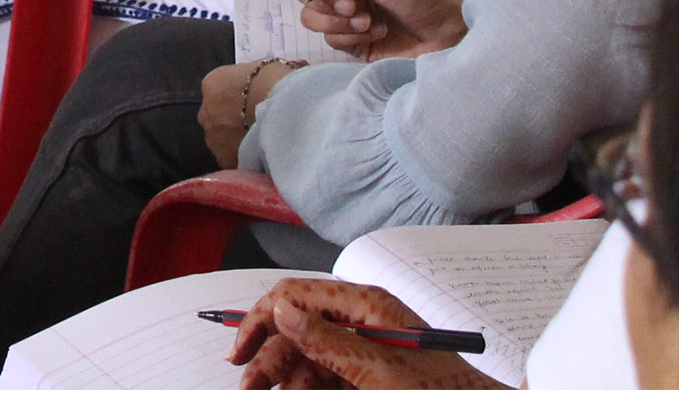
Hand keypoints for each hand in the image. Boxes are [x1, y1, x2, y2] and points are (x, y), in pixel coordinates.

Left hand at [197, 58, 300, 169]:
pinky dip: (245, 158)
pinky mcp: (225, 159)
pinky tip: (262, 156)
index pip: (220, 90)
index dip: (240, 97)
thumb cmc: (277, 83)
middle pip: (218, 115)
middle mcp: (206, 110)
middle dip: (235, 119)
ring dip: (238, 140)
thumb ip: (268, 71)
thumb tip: (290, 67)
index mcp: (213, 84)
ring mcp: (213, 137)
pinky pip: (234, 159)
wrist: (284, 113)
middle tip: (259, 122)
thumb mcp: (272, 67)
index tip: (255, 101)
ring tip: (263, 141)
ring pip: (223, 139)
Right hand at [230, 279, 503, 388]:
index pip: (298, 295)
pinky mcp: (370, 370)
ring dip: (286, 374)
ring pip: (310, 354)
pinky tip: (294, 391)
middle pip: (299, 327)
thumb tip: (282, 311)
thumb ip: (328, 341)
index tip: (241, 350)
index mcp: (365, 304)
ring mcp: (366, 345)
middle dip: (271, 354)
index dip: (263, 318)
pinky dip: (309, 382)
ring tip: (267, 390)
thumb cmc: (438, 391)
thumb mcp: (378, 369)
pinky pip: (328, 371)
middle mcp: (362, 318)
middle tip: (247, 384)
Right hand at [288, 0, 467, 59]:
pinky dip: (352, 38)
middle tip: (354, 7)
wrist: (447, 38)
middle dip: (327, 3)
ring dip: (341, 23)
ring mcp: (346, 18)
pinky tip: (378, 34)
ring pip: (314, 19)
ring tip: (370, 23)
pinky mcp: (352, 43)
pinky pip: (332, 40)